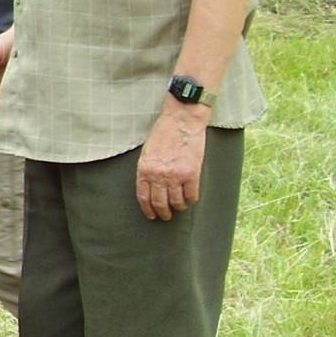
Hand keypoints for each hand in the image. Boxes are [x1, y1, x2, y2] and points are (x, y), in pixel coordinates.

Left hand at [135, 105, 207, 219]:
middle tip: (166, 216)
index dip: (147, 209)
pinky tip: (191, 199)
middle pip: (159, 203)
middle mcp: (158, 175)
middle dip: (163, 213)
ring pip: (176, 202)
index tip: (151, 215)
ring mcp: (175, 175)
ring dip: (178, 207)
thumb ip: (148, 169)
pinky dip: (191, 200)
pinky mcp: (191, 173)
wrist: (181, 120)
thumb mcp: (147, 152)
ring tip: (179, 207)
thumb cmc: (163, 133)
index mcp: (144, 170)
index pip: (143, 197)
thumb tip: (150, 187)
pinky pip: (192, 194)